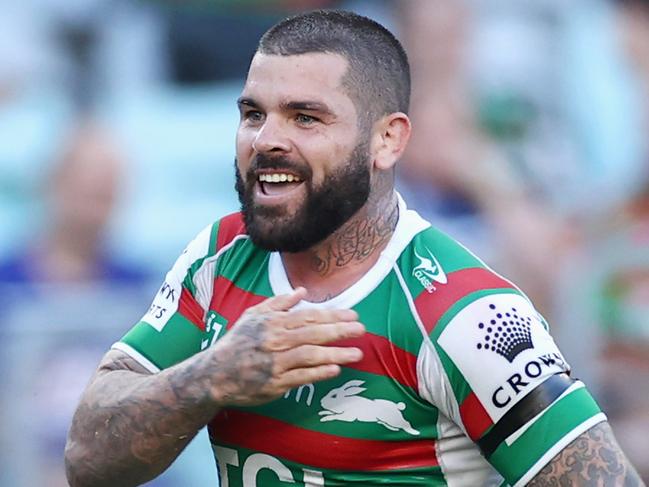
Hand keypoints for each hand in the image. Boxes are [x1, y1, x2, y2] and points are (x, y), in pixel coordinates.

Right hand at [206, 287, 364, 406]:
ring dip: (336, 353)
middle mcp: (275, 340)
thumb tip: (302, 292)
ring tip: (357, 353)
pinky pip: (301, 377)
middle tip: (361, 329)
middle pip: (314, 333)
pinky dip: (318, 373)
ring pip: (310, 355)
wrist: (214, 373)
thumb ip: (278, 303)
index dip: (333, 315)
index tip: (353, 315)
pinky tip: (335, 369)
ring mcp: (275, 363)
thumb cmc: (237, 342)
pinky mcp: (274, 384)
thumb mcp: (253, 316)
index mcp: (273, 322)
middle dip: (340, 331)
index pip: (309, 316)